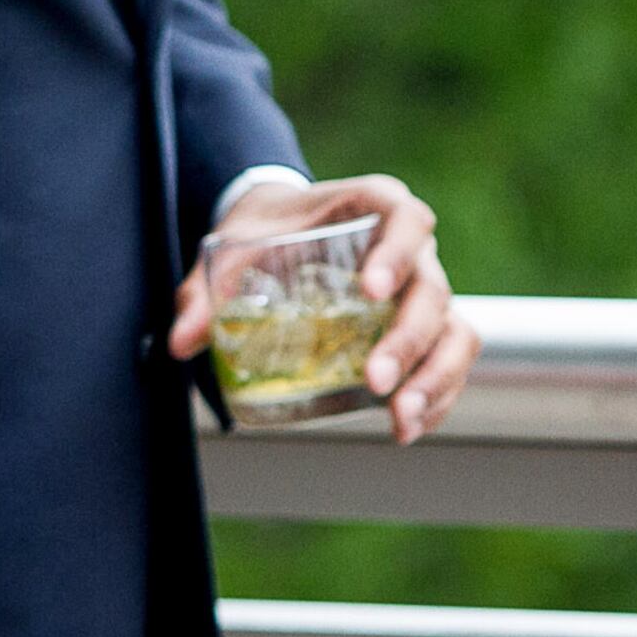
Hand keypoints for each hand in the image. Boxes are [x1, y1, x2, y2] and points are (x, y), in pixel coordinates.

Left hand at [169, 172, 477, 443]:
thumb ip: (207, 292)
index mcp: (374, 208)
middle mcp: (412, 249)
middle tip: (376, 380)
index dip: (398, 252)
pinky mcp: (423, 328)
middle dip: (409, 339)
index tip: (372, 287)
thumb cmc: (269, 231)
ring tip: (402, 419)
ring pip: (454, 330)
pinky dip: (438, 396)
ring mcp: (422, 291)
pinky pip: (449, 358)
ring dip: (435, 377)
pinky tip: (410, 428)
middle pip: (432, 289)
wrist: (285, 230)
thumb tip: (182, 342)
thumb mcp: (235, 247)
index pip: (406, 218)